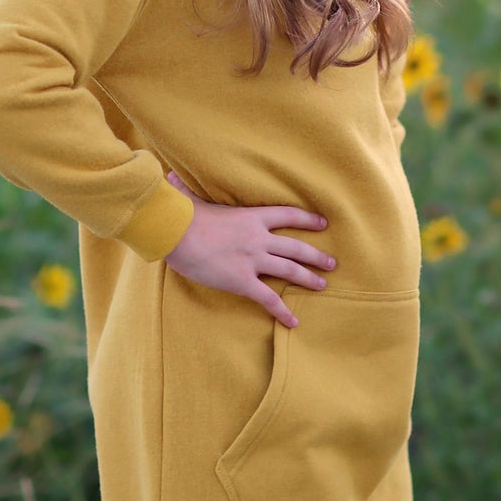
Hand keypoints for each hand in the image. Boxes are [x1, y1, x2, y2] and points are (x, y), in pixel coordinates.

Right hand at [162, 170, 335, 327]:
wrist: (177, 232)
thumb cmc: (182, 214)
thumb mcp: (190, 199)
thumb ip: (186, 189)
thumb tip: (169, 179)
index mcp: (251, 217)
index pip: (288, 215)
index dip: (307, 219)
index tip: (323, 223)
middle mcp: (259, 238)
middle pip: (296, 247)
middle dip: (316, 256)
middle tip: (331, 263)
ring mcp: (253, 260)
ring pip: (289, 270)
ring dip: (308, 278)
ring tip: (322, 285)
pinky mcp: (243, 281)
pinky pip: (268, 299)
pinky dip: (282, 311)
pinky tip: (294, 321)